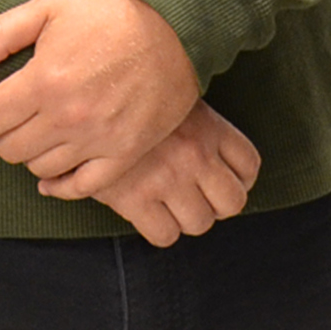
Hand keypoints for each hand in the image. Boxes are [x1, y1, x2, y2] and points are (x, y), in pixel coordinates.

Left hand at [0, 0, 199, 192]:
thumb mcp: (50, 6)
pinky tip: (57, 171)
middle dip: (5, 132)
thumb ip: (0, 35)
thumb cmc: (112, 10)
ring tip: (44, 129)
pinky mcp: (126, 152)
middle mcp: (68, 117)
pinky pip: (81, 187)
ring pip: (39, 169)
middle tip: (19, 114)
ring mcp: (98, 139)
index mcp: (44, 80)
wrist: (177, 23)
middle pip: (9, 149)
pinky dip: (62, 184)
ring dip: (34, 152)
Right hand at [87, 103, 260, 246]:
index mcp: (208, 127)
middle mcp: (194, 155)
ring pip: (200, 222)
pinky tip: (149, 213)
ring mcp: (167, 179)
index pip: (249, 165)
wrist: (82, 99)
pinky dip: (161, 230)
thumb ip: (191, 120)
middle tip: (200, 196)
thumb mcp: (168, 96)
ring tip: (172, 204)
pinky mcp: (136, 199)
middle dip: (218, 204)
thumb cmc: (126, 94)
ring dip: (188, 218)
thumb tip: (208, 146)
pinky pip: (165, 235)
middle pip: (232, 201)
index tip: (225, 178)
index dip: (241, 179)